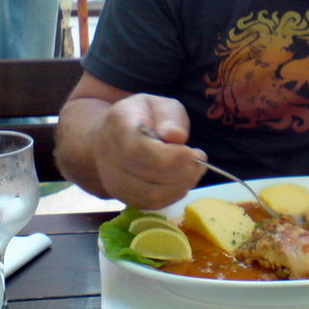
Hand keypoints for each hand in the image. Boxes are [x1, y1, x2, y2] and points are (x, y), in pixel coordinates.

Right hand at [94, 94, 205, 208]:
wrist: (114, 134)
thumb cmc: (143, 116)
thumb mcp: (159, 105)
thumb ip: (169, 117)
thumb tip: (176, 136)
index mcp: (118, 124)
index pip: (137, 148)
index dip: (169, 156)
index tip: (191, 152)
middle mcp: (108, 153)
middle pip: (147, 174)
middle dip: (182, 171)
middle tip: (200, 161)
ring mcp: (112, 177)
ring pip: (150, 194)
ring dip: (180, 186)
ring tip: (193, 171)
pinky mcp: (120, 194)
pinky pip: (150, 204)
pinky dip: (172, 195)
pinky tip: (181, 181)